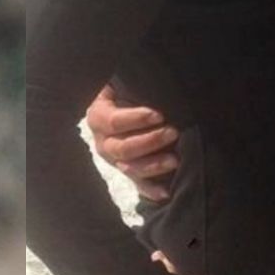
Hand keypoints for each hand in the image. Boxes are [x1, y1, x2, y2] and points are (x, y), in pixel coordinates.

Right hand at [84, 85, 178, 201]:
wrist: (130, 105)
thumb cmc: (131, 91)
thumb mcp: (124, 84)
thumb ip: (132, 84)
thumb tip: (151, 82)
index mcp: (99, 117)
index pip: (113, 121)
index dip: (135, 119)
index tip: (159, 114)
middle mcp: (104, 142)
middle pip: (122, 148)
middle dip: (150, 141)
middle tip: (173, 132)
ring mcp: (116, 160)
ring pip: (130, 168)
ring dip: (153, 165)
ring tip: (175, 159)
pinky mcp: (130, 173)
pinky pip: (139, 185)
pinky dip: (152, 190)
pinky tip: (166, 192)